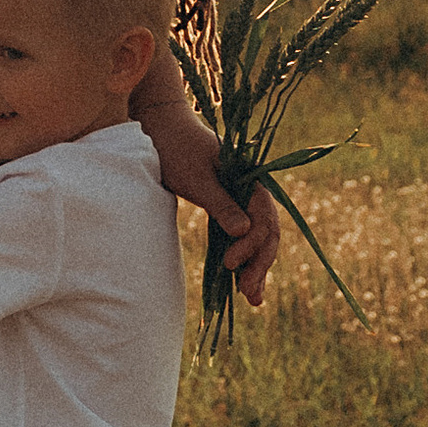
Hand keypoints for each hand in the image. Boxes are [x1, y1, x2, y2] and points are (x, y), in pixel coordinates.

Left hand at [143, 98, 281, 310]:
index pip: (263, 218)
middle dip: (260, 263)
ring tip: (252, 299)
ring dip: (256, 265)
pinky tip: (240, 278)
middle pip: (267, 230)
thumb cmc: (175, 148)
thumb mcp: (196, 177)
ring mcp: (240, 197)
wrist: (160, 127)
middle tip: (250, 296)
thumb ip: (220, 203)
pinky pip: (241, 234)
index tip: (229, 264)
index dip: (251, 245)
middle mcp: (250, 188)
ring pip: (257, 235)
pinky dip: (243, 255)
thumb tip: (243, 232)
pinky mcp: (225, 204)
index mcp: (249, 177)